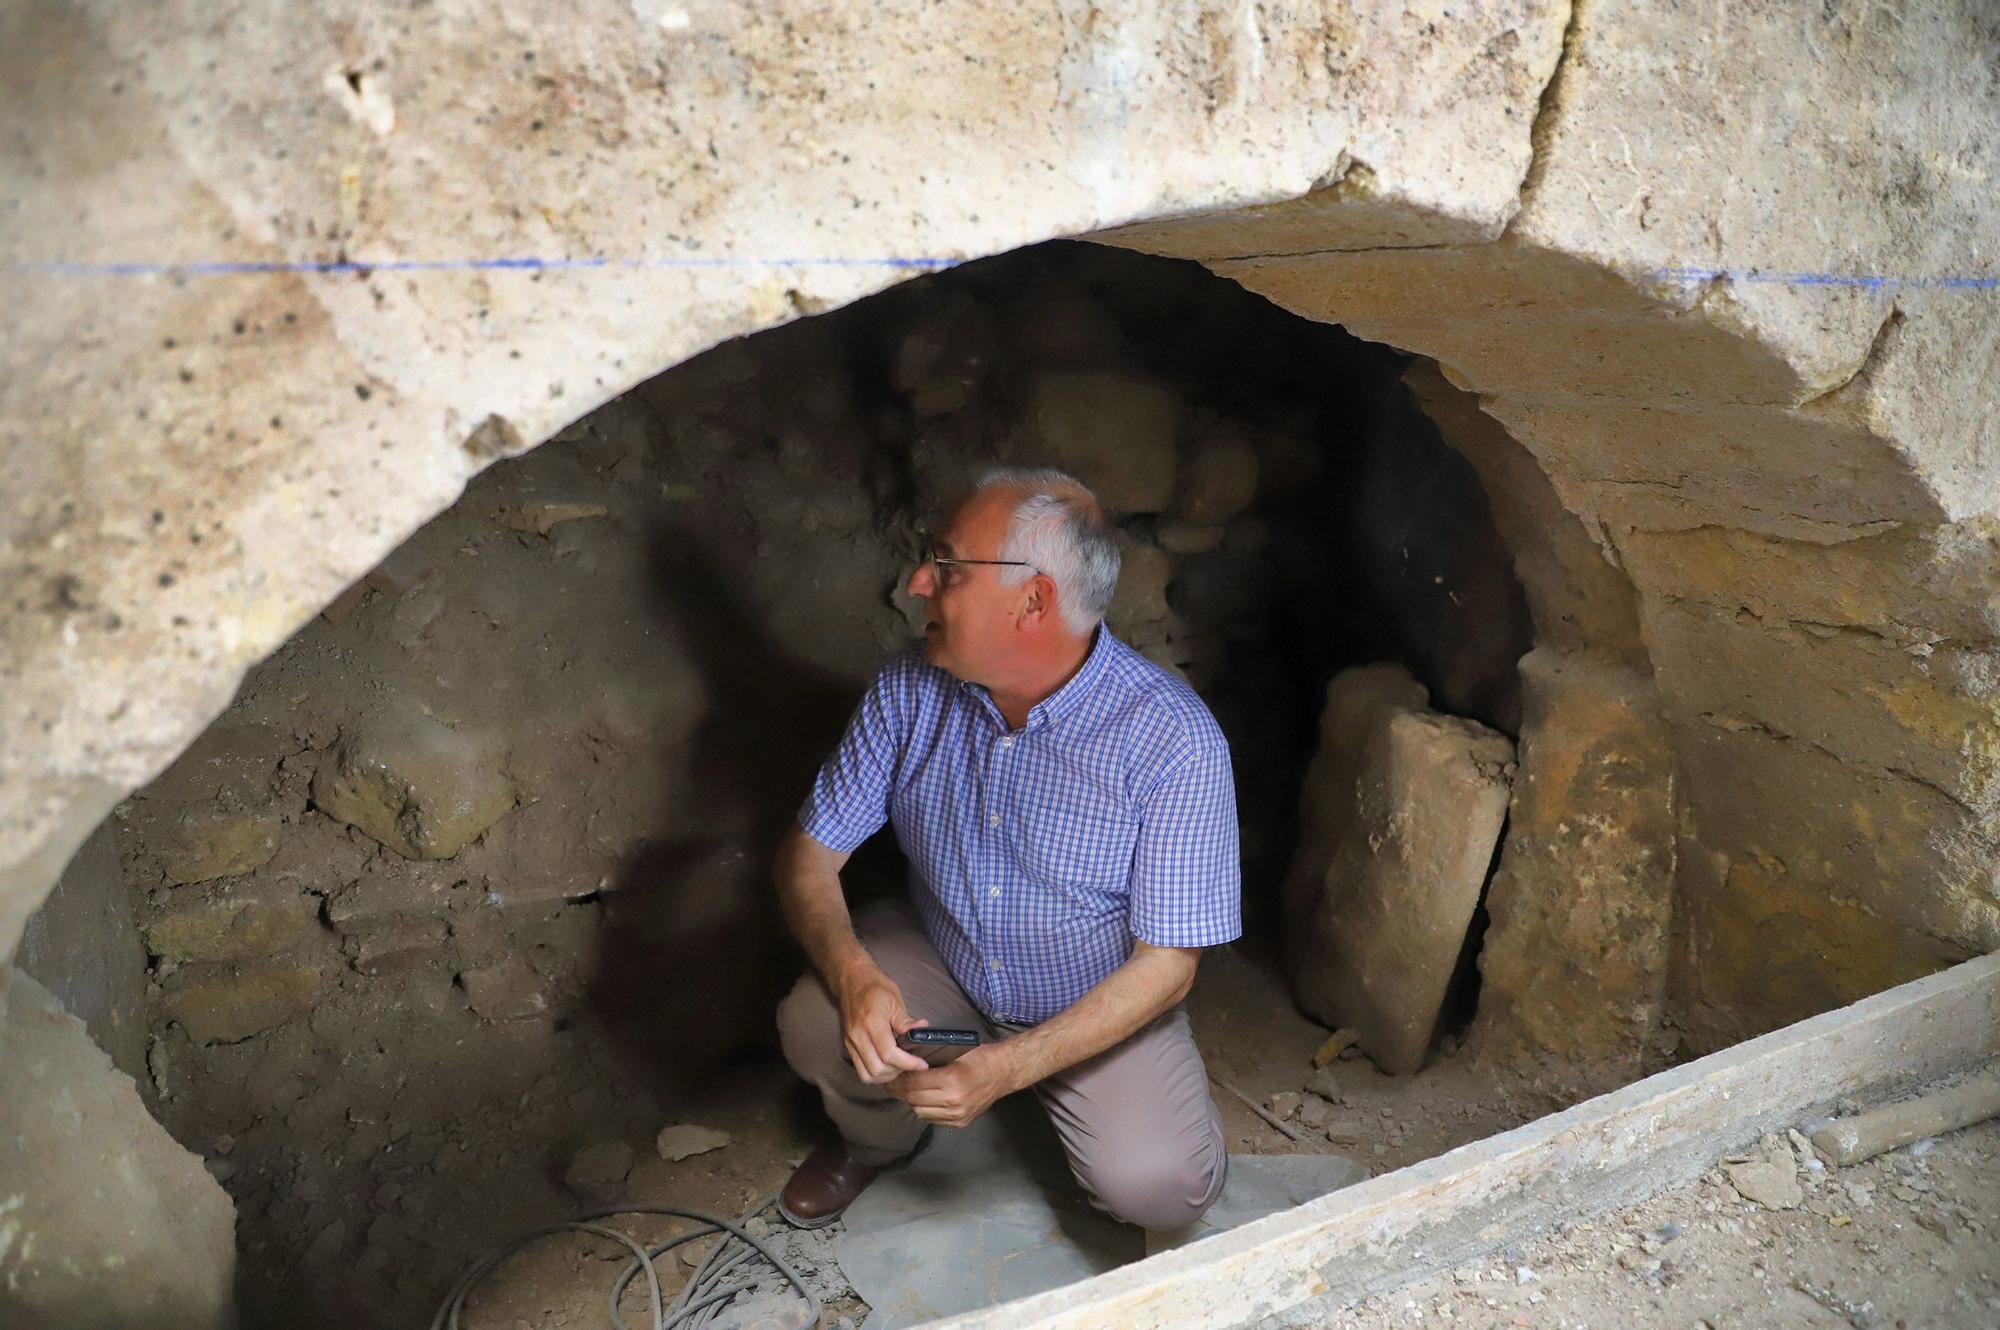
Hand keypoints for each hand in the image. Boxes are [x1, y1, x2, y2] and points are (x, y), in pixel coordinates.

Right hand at [837, 968, 929, 1084]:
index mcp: (871, 1023)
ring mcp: (851, 1042)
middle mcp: (858, 1036)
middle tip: (912, 1064)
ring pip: (867, 1075)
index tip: (921, 1063)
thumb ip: (906, 1021)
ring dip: (886, 1076)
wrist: (851, 979)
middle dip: (898, 1071)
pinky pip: (861, 1070)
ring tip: (900, 1066)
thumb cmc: (874, 986)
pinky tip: (888, 1065)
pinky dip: (876, 1073)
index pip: (889, 1054)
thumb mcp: (895, 1000)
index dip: (908, 1063)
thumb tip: (922, 1031)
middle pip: (878, 1069)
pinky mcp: (848, 1046)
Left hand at [887, 1044, 1016, 1128]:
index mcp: (951, 1079)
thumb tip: (905, 1062)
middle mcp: (953, 1100)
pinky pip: (932, 1119)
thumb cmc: (979, 1057)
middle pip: (914, 1099)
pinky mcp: (960, 1122)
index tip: (892, 1074)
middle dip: (901, 1091)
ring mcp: (957, 1114)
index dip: (900, 1079)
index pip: (914, 1083)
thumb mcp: (954, 1051)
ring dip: (912, 1101)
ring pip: (920, 1111)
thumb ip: (930, 1059)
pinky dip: (925, 1109)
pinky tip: (926, 1098)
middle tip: (893, 1083)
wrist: (1003, 1073)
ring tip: (908, 1090)